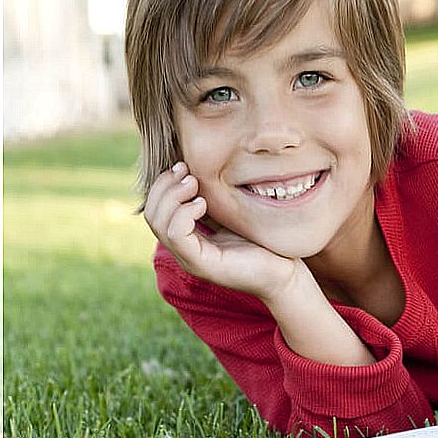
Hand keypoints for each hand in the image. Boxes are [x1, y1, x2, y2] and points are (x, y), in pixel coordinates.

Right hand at [143, 161, 301, 299]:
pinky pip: (177, 235)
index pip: (156, 209)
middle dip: (164, 186)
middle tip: (186, 171)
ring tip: (193, 183)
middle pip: (152, 214)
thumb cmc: (264, 241)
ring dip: (172, 196)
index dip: (163, 184)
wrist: (285, 272)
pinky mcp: (201, 265)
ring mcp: (190, 259)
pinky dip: (184, 213)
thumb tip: (203, 169)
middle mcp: (184, 250)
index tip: (184, 166)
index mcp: (189, 237)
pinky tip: (202, 203)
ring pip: (159, 224)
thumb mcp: (234, 213)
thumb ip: (216, 199)